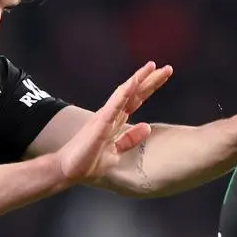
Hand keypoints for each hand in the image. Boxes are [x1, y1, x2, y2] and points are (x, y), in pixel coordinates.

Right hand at [54, 62, 172, 183]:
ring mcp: (105, 117)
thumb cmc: (88, 161)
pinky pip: (114, 106)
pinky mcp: (100, 124)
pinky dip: (124, 93)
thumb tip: (147, 127)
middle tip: (168, 68)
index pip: (136, 99)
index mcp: (115, 120)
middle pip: (134, 93)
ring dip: (138, 79)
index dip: (150, 87)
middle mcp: (111, 114)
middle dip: (151, 80)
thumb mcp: (116, 152)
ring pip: (125, 93)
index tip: (164, 74)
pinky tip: (134, 83)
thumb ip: (129, 139)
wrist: (69, 170)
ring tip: (152, 66)